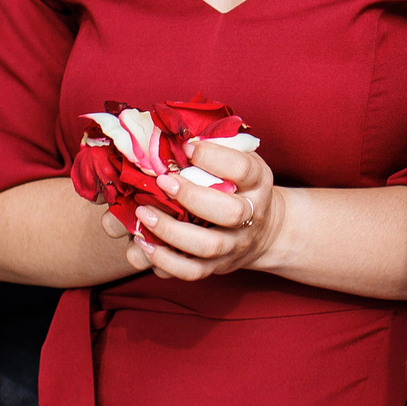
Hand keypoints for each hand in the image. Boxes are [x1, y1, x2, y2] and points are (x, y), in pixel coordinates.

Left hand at [111, 137, 280, 282]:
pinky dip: (165, 261)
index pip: (243, 169)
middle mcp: (251, 216)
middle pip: (229, 213)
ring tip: (142, 214)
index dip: (215, 157)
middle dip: (192, 198)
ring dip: (171, 232)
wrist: (264, 230)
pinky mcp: (217, 266)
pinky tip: (142, 243)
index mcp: (257, 182)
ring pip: (207, 247)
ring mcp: (234, 245)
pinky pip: (191, 271)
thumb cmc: (240, 185)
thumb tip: (173, 134)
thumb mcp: (239, 160)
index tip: (188, 147)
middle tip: (161, 182)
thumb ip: (215, 147)